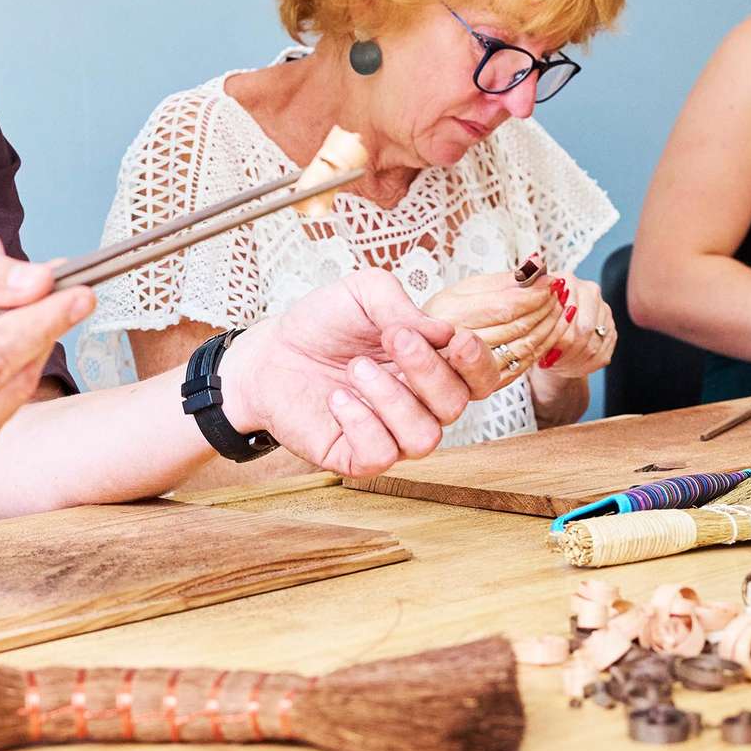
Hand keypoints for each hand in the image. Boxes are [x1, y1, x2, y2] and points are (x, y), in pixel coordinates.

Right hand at [0, 232, 92, 477]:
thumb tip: (38, 282)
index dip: (32, 323)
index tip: (74, 290)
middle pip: (0, 384)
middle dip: (44, 333)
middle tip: (78, 295)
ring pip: (11, 399)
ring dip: (34, 351)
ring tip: (39, 310)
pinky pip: (4, 412)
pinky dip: (17, 373)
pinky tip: (11, 345)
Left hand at [220, 268, 495, 476]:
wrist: (270, 352)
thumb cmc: (323, 324)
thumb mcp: (363, 294)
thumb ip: (402, 305)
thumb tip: (443, 332)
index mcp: (432, 365)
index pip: (480, 378)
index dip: (478, 364)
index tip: (456, 340)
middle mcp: (420, 404)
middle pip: (455, 405)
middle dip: (428, 369)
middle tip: (393, 339)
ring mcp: (391, 434)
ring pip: (424, 438)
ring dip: (393, 398)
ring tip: (356, 368)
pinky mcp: (357, 457)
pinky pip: (380, 455)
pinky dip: (361, 423)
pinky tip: (338, 399)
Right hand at [421, 268, 563, 387]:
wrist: (420, 352)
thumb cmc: (442, 316)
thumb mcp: (464, 290)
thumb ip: (501, 281)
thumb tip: (537, 266)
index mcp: (449, 315)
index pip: (504, 307)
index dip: (533, 294)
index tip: (550, 281)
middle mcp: (456, 345)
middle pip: (517, 327)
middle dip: (545, 307)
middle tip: (560, 291)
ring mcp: (470, 371)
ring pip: (524, 347)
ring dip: (550, 326)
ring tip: (560, 307)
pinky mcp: (484, 386)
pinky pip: (523, 365)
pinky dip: (544, 346)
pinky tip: (553, 330)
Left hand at [529, 275, 617, 379]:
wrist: (549, 333)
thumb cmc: (534, 322)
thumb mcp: (526, 314)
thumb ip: (529, 307)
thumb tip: (534, 316)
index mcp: (568, 280)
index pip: (567, 313)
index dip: (555, 336)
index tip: (544, 351)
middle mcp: (590, 291)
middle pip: (583, 330)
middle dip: (565, 351)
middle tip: (551, 361)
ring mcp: (604, 311)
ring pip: (592, 346)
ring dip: (573, 361)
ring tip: (558, 365)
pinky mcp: (611, 330)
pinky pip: (602, 355)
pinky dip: (584, 366)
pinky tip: (570, 367)